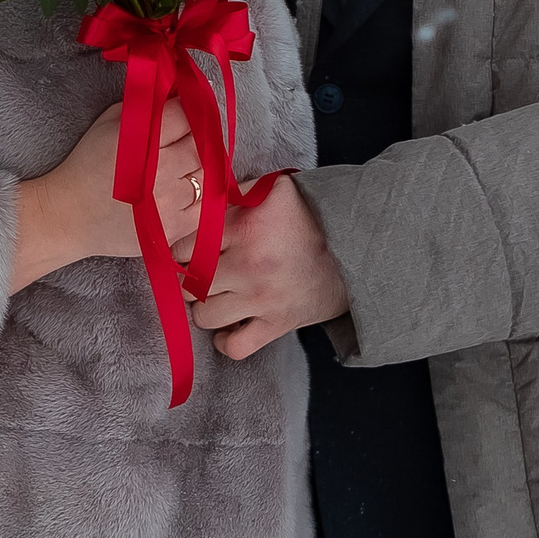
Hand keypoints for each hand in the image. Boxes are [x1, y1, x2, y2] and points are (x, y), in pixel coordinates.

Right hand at [10, 99, 200, 292]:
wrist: (69, 216)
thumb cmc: (87, 165)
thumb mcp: (109, 122)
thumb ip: (145, 104)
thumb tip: (177, 92)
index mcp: (141, 139)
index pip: (186, 114)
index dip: (189, 108)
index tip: (186, 110)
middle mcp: (160, 170)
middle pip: (203, 144)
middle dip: (198, 137)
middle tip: (186, 139)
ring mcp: (169, 202)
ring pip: (209, 175)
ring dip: (200, 168)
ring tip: (181, 166)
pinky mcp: (173, 229)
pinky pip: (207, 208)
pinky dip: (202, 196)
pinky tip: (183, 190)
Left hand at [184, 175, 348, 359]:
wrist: (356, 246)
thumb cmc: (307, 215)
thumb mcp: (270, 190)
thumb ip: (232, 192)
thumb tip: (197, 202)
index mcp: (243, 228)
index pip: (182, 250)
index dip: (182, 252)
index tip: (192, 252)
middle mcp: (249, 265)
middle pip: (189, 286)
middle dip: (192, 281)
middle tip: (205, 274)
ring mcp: (262, 299)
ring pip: (204, 316)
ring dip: (206, 308)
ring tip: (219, 296)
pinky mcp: (278, 324)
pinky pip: (235, 347)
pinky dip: (225, 341)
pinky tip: (229, 326)